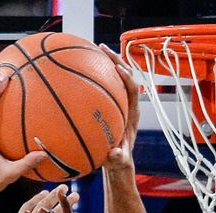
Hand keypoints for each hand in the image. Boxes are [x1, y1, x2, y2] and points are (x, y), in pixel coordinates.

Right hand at [99, 45, 139, 172]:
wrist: (118, 160)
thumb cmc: (118, 160)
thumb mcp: (118, 161)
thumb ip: (118, 158)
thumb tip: (114, 154)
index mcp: (133, 113)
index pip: (133, 90)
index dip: (127, 79)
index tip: (117, 69)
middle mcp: (128, 103)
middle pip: (126, 75)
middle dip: (116, 59)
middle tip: (102, 48)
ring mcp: (120, 102)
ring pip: (116, 76)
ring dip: (107, 61)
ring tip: (93, 48)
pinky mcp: (111, 103)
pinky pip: (105, 85)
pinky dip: (96, 74)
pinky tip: (81, 67)